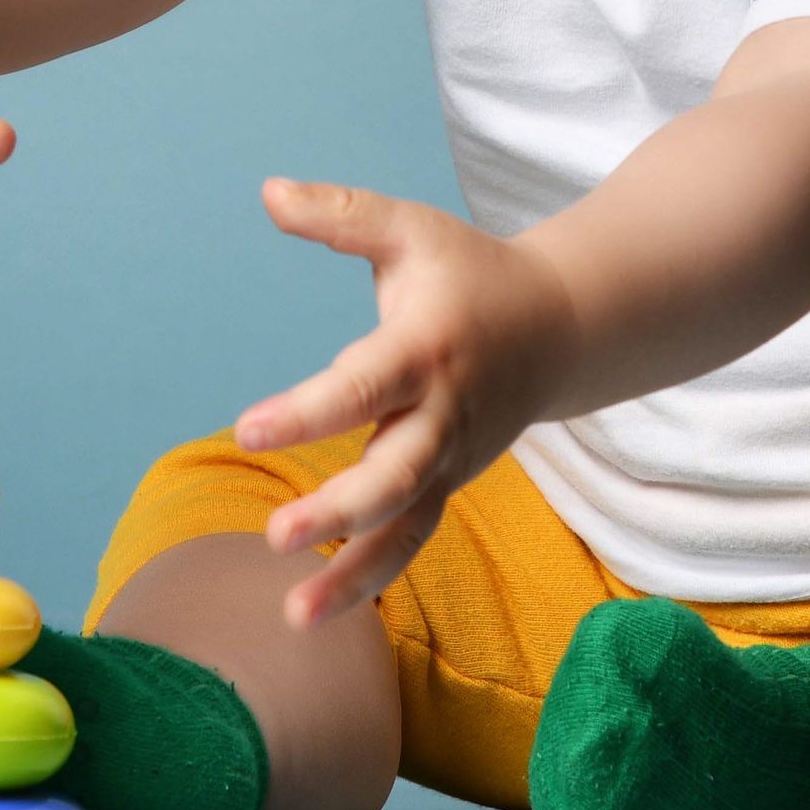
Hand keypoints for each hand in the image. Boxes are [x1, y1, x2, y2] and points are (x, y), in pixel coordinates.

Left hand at [233, 178, 586, 627]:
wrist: (564, 327)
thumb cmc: (471, 273)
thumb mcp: (411, 231)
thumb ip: (340, 214)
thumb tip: (266, 192)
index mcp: (425, 348)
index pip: (363, 384)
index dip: (308, 410)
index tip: (246, 428)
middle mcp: (441, 415)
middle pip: (394, 475)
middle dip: (338, 510)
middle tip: (275, 535)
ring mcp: (450, 459)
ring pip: (406, 526)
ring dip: (353, 573)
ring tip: (292, 616)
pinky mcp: (448, 484)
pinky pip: (411, 538)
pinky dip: (370, 576)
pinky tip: (316, 609)